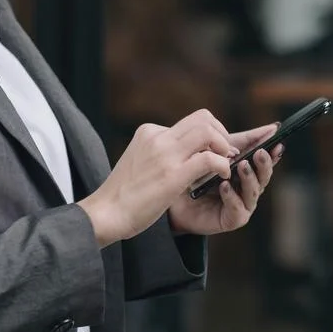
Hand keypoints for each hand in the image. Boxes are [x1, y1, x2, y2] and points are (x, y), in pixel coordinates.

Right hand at [77, 110, 237, 246]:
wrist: (106, 213)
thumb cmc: (125, 193)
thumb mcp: (141, 161)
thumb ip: (161, 151)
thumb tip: (187, 152)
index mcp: (149, 131)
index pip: (190, 121)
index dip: (209, 135)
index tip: (215, 151)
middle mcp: (157, 137)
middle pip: (203, 118)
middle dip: (222, 134)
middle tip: (225, 154)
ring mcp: (165, 154)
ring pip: (208, 132)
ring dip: (224, 147)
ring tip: (225, 165)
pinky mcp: (172, 175)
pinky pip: (209, 159)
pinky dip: (222, 165)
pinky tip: (221, 176)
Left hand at [168, 123, 283, 235]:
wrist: (176, 197)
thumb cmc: (200, 173)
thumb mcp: (221, 152)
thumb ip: (245, 141)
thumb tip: (272, 128)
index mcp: (249, 172)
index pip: (266, 163)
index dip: (273, 153)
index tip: (277, 142)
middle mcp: (249, 189)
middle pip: (263, 177)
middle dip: (263, 165)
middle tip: (259, 153)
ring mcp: (242, 205)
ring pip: (253, 192)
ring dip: (249, 178)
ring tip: (241, 166)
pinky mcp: (232, 219)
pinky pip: (237, 210)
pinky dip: (232, 197)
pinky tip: (224, 186)